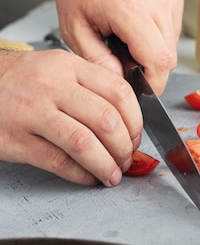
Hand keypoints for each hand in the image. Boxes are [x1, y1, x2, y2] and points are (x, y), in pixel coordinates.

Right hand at [0, 50, 142, 185]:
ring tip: (112, 174)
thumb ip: (91, 85)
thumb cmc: (20, 80)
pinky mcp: (18, 140)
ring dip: (105, 165)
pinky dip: (81, 175)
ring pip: (84, 144)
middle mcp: (53, 87)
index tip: (136, 137)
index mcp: (69, 67)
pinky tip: (88, 177)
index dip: (136, 121)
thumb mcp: (57, 68)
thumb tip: (128, 116)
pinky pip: (59, 162)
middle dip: (124, 147)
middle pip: (106, 120)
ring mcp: (34, 113)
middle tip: (126, 158)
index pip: (119, 92)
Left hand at [55, 0, 183, 95]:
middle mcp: (157, 0)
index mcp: (130, 8)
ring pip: (172, 46)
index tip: (138, 90)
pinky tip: (136, 26)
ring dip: (153, 53)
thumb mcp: (74, 27)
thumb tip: (120, 83)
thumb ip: (97, 61)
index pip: (158, 61)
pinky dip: (157, 37)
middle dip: (149, 70)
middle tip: (124, 63)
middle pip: (168, 58)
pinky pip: (172, 30)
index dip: (151, 84)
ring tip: (126, 40)